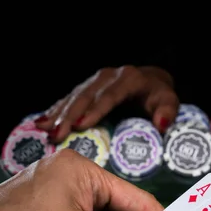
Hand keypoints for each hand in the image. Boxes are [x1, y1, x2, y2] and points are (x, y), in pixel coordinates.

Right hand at [35, 65, 178, 142]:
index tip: (80, 125)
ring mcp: (94, 80)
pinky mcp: (87, 86)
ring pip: (73, 96)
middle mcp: (108, 76)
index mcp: (128, 79)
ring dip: (58, 113)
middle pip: (86, 96)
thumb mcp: (168, 101)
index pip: (109, 96)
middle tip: (57, 134)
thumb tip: (162, 125)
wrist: (151, 81)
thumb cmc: (159, 95)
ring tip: (44, 130)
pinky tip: (42, 122)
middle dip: (69, 115)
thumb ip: (168, 112)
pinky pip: (69, 98)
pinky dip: (55, 110)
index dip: (94, 110)